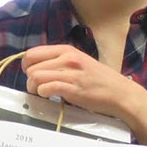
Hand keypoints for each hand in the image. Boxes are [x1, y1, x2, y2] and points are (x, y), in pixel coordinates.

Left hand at [22, 44, 143, 120]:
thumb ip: (60, 61)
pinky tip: (48, 96)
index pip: (33, 53)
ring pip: (35, 76)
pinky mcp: (73, 88)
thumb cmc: (99, 80)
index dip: (27, 65)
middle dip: (29, 78)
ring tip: (41, 92)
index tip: (31, 73)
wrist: (120, 93)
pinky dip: (42, 93)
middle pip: (31, 66)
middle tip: (37, 86)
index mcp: (67, 50)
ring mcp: (71, 73)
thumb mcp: (79, 61)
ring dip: (33, 88)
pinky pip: (47, 88)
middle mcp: (67, 58)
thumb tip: (38, 66)